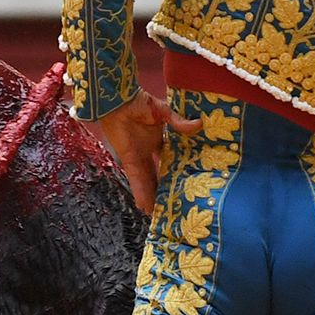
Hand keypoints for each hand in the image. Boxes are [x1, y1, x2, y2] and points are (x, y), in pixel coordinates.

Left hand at [94, 90, 201, 212]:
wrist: (116, 100)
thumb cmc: (138, 101)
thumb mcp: (162, 111)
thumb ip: (178, 122)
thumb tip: (199, 124)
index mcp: (159, 140)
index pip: (170, 159)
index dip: (177, 170)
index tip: (187, 182)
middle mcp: (149, 151)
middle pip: (158, 174)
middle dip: (164, 188)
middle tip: (174, 204)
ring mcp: (138, 157)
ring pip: (148, 181)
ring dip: (153, 196)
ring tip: (160, 214)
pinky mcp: (128, 159)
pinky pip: (136, 179)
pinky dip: (139, 192)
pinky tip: (144, 206)